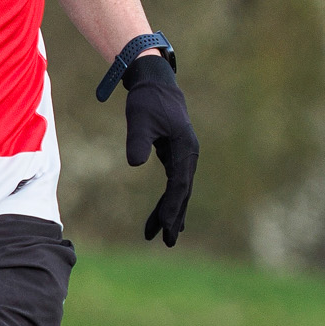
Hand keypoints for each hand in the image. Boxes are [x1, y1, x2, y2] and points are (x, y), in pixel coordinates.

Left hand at [123, 50, 198, 245]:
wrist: (156, 85)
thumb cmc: (147, 100)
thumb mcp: (139, 118)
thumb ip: (137, 140)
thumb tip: (135, 163)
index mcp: (185, 148)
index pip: (179, 184)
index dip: (172, 205)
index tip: (165, 225)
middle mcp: (189, 155)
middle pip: (183, 192)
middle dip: (174, 217)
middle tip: (166, 241)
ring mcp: (184, 156)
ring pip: (179, 191)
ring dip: (171, 213)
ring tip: (161, 236)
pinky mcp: (176, 156)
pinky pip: (174, 184)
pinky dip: (169, 201)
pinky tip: (164, 217)